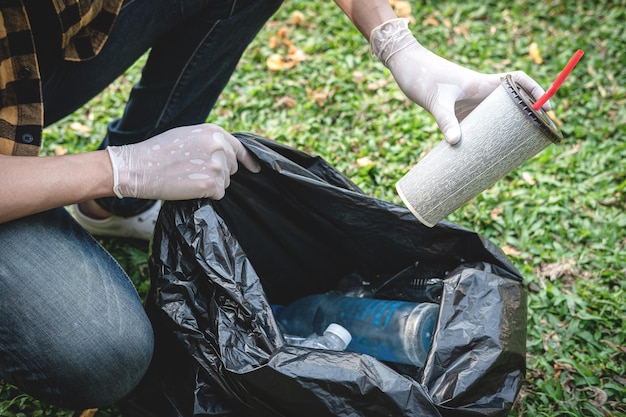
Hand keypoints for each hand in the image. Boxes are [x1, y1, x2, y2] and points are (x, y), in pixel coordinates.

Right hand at [106, 123, 259, 199]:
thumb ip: (209, 141)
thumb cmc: (158, 152)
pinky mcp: (213, 184)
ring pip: (224, 182)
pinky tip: (189, 187)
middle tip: (192, 171)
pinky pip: (218, 194)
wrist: (139, 167)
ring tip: (187, 177)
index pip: (239, 148)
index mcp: (214, 132)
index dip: (247, 161)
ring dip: (210, 184)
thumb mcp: (187, 135)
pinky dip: (206, 194)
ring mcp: (218, 165)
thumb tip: (226, 154)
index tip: (255, 169)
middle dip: (217, 173)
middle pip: (231, 168)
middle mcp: (220, 146)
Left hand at [370, 18, 548, 144]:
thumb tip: (456, 144)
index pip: (518, 81)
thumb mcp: (436, 101)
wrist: (405, 67)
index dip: (536, 90)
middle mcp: (479, 93)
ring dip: (505, 131)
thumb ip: (446, 121)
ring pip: (494, 117)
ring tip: (515, 153)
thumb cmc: (423, 76)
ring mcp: (469, 103)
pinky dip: (483, 138)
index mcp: (482, 84)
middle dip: (525, 118)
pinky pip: (476, 126)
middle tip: (537, 137)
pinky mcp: (457, 112)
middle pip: (511, 103)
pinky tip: (483, 156)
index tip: (548, 107)